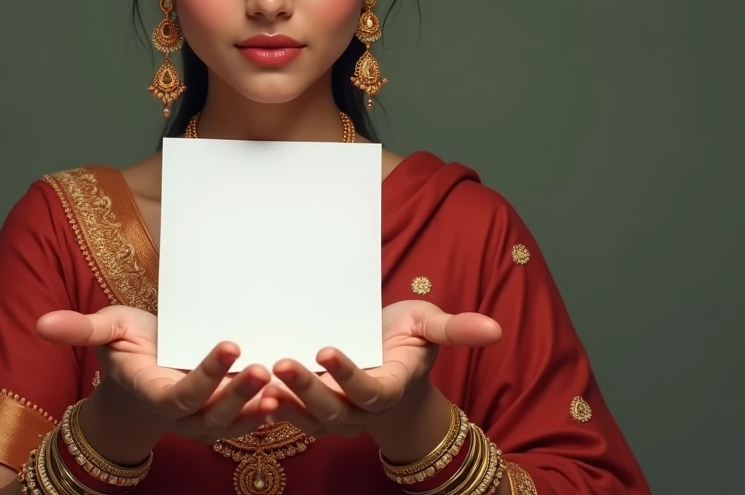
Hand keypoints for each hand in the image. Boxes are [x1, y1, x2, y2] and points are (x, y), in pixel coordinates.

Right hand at [37, 305, 270, 442]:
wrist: (143, 370)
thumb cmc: (126, 348)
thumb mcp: (105, 331)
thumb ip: (80, 330)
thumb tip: (40, 322)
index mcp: (154, 391)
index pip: (180, 393)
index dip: (205, 375)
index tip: (228, 344)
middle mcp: (182, 412)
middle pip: (212, 412)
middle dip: (237, 393)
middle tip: (260, 366)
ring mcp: (205, 416)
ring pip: (233, 422)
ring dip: (257, 407)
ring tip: (279, 384)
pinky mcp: (224, 412)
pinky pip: (247, 420)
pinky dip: (268, 411)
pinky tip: (289, 394)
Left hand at [258, 300, 500, 437]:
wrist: (387, 358)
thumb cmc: (407, 339)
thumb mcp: (430, 327)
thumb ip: (456, 330)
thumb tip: (497, 328)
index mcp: (390, 386)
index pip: (370, 389)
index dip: (349, 374)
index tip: (325, 348)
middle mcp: (361, 407)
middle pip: (333, 409)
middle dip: (308, 389)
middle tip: (283, 363)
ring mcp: (335, 411)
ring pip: (308, 418)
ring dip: (283, 403)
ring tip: (259, 382)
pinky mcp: (312, 408)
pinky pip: (290, 416)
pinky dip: (270, 407)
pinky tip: (247, 391)